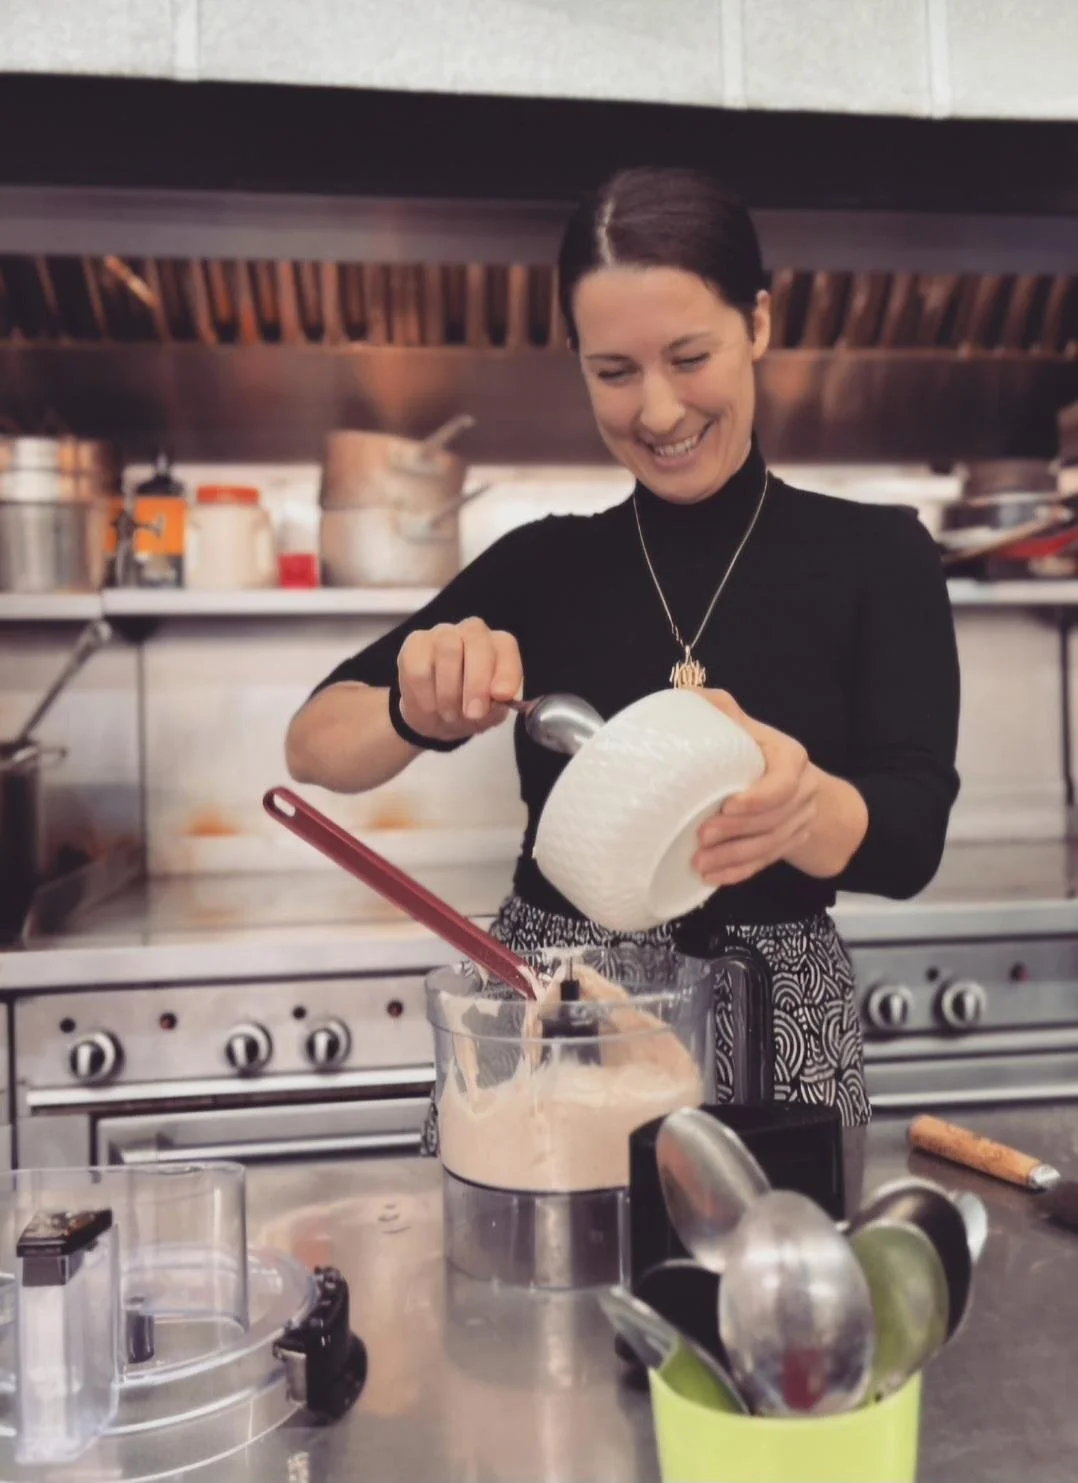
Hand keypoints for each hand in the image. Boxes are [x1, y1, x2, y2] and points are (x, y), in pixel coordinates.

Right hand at [397, 617, 522, 743]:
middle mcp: (472, 632)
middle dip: (476, 681)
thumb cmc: (469, 709)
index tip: (502, 695)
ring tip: (450, 716)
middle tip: (474, 713)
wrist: (435, 717)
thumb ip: (497, 705)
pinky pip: (419, 668)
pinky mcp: (415, 645)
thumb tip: (500, 698)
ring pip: (446, 651)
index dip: (506, 670)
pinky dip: (426, 696)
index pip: (505, 646)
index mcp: (498, 645)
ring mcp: (441, 634)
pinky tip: (430, 708)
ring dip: (449, 692)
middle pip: (476, 641)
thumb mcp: (489, 714)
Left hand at [692, 690, 818, 886]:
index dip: (757, 799)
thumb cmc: (760, 749)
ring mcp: (798, 822)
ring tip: (699, 863)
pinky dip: (739, 872)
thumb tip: (685, 697)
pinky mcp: (789, 843)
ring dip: (733, 857)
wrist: (799, 782)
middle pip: (772, 819)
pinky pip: (765, 862)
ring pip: (769, 845)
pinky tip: (712, 878)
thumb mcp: (746, 726)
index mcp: (791, 760)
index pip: (783, 784)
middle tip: (700, 837)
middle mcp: (802, 792)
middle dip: (735, 831)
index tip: (726, 804)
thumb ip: (720, 710)